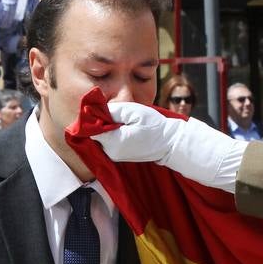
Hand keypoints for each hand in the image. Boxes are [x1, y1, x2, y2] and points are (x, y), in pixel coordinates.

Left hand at [101, 102, 243, 187]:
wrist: (170, 142)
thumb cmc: (155, 125)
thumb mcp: (134, 111)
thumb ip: (113, 110)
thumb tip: (95, 109)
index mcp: (115, 141)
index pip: (92, 128)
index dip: (94, 116)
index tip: (103, 108)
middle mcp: (111, 152)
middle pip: (95, 133)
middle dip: (100, 121)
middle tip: (115, 112)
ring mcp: (114, 155)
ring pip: (101, 137)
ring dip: (106, 126)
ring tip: (122, 120)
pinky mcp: (118, 155)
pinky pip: (108, 141)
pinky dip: (111, 132)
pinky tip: (123, 126)